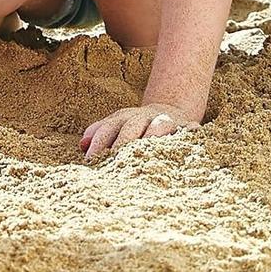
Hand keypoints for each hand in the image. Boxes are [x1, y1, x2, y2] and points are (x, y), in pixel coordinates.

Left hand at [80, 103, 202, 157]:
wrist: (169, 110)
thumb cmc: (135, 127)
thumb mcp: (116, 126)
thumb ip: (100, 134)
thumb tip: (82, 145)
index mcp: (124, 118)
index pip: (108, 128)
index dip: (99, 143)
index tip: (91, 160)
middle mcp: (144, 117)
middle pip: (131, 126)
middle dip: (122, 142)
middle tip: (115, 161)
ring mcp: (166, 120)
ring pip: (158, 126)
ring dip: (152, 137)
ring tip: (147, 151)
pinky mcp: (187, 127)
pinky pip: (188, 131)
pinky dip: (187, 136)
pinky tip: (187, 145)